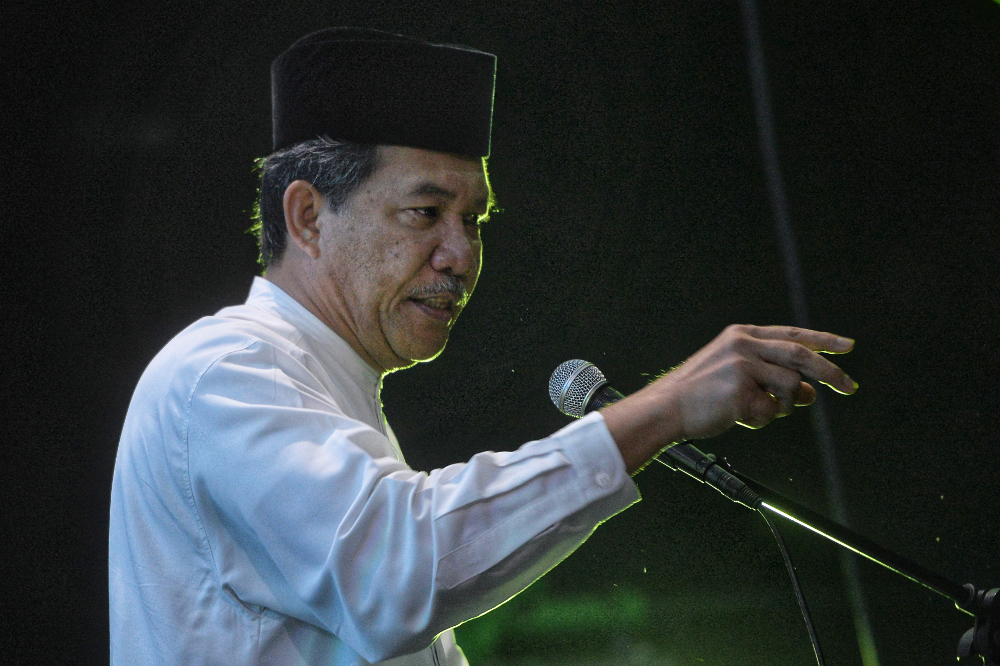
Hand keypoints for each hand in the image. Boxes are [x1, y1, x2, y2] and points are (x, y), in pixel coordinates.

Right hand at [660, 324, 855, 438]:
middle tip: (850, 387)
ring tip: (756, 412)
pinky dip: (761, 419)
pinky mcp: (740, 389)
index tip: (848, 346)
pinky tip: (738, 417)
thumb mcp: (739, 377)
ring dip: (782, 407)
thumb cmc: (702, 395)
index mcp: (743, 335)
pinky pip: (772, 410)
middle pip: (801, 355)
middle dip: (830, 372)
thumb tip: (811, 392)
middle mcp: (744, 344)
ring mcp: (742, 365)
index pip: (792, 334)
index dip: (823, 340)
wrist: (667, 407)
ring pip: (790, 386)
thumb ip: (773, 378)